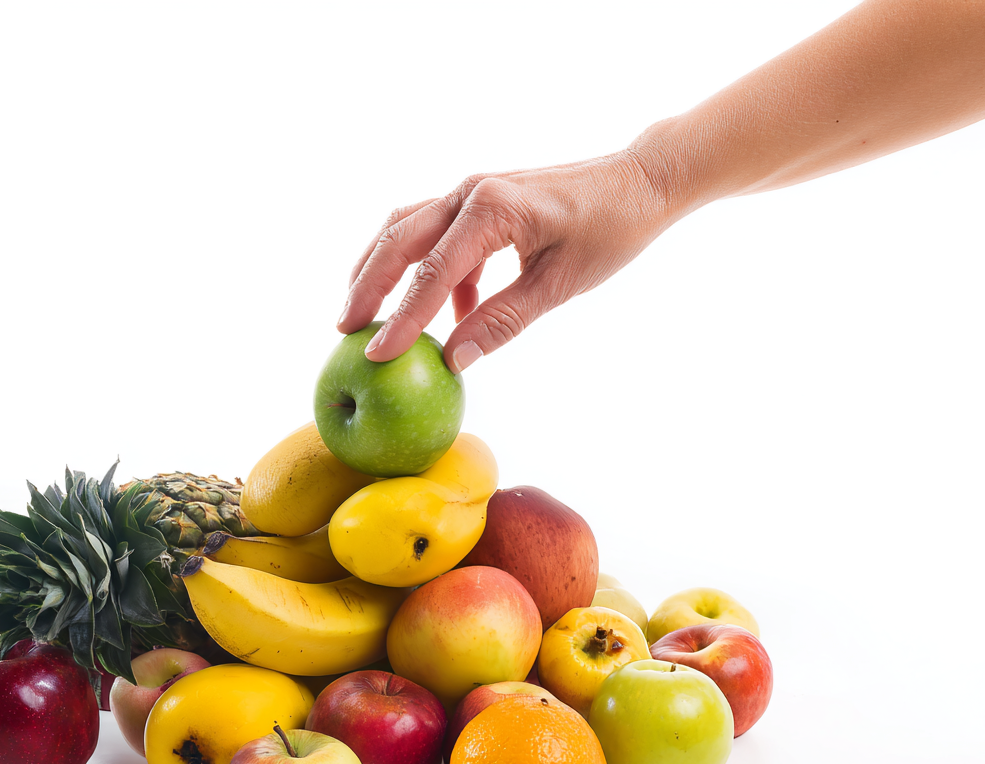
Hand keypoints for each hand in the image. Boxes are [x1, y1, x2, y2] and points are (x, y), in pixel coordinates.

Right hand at [337, 151, 678, 372]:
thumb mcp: (559, 285)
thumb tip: (453, 360)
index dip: (402, 319)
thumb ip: (503, 321)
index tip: (376, 355)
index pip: (433, 272)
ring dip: (380, 269)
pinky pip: (432, 231)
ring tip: (361, 313)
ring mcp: (472, 190)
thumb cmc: (610, 231)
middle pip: (400, 241)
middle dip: (368, 287)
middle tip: (344, 332)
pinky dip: (421, 268)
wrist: (639, 182)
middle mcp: (471, 191)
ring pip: (405, 228)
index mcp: (493, 209)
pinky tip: (440, 313)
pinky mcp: (478, 199)